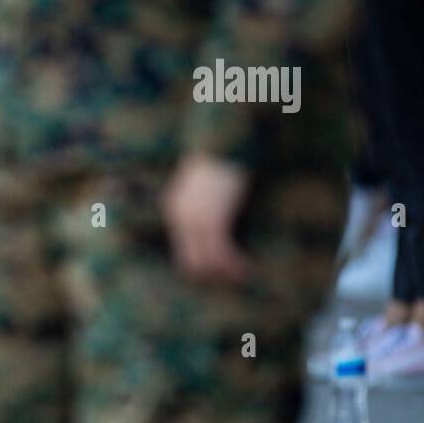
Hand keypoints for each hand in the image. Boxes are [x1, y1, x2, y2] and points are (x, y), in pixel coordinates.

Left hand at [161, 153, 252, 284]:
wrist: (223, 142)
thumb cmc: (222, 159)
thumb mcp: (207, 184)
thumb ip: (208, 202)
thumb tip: (222, 219)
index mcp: (176, 209)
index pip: (183, 250)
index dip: (203, 265)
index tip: (222, 271)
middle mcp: (180, 217)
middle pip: (190, 263)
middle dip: (212, 275)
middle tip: (234, 279)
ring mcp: (195, 220)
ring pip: (206, 263)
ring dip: (226, 274)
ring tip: (243, 276)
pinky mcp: (213, 220)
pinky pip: (221, 254)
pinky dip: (234, 265)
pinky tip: (247, 269)